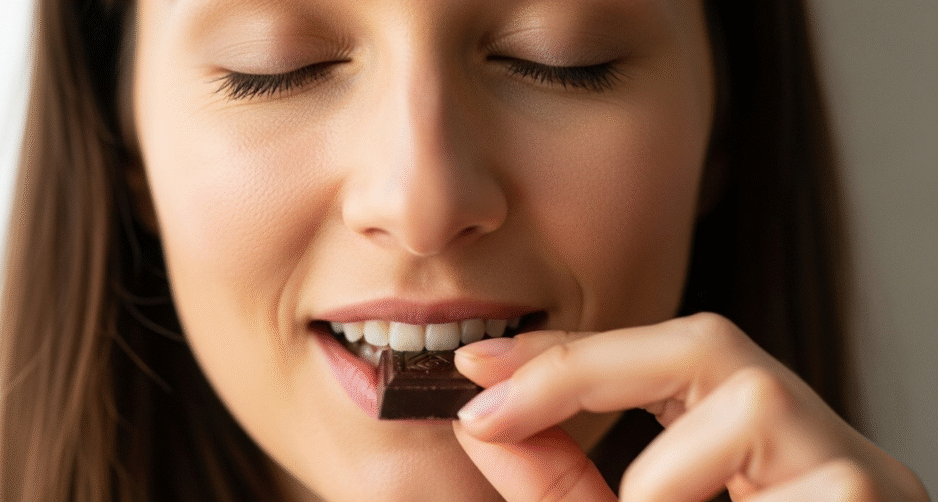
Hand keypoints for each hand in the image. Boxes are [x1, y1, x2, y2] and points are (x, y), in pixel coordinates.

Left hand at [451, 313, 929, 500]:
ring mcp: (863, 478)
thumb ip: (560, 488)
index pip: (661, 360)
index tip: (475, 361)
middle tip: (494, 407)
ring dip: (659, 476)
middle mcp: (820, 449)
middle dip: (589, 367)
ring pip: (752, 399)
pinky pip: (781, 474)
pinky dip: (686, 496)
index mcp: (762, 452)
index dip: (566, 353)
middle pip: (711, 345)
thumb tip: (488, 425)